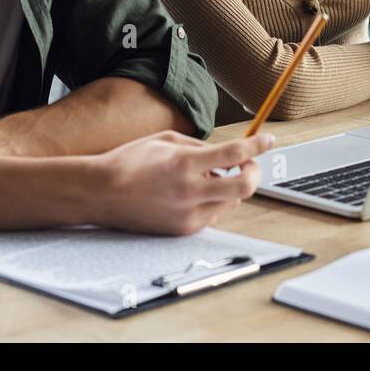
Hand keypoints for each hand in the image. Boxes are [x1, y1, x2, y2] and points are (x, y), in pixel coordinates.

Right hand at [90, 130, 272, 234]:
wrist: (101, 194)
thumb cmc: (130, 162)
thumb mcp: (166, 140)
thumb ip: (200, 147)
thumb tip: (227, 154)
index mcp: (184, 164)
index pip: (234, 154)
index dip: (257, 145)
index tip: (268, 140)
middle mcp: (189, 191)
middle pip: (245, 187)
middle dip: (254, 172)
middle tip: (249, 163)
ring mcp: (187, 214)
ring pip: (232, 202)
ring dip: (230, 187)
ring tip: (209, 176)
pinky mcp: (183, 230)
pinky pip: (214, 215)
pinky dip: (213, 201)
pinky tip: (194, 192)